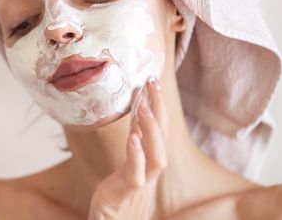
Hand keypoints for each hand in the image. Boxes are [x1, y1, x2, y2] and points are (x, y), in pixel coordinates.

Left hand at [88, 78, 167, 219]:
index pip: (160, 131)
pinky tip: (132, 137)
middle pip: (163, 138)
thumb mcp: (128, 166)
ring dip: (152, 130)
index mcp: (149, 164)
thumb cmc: (119, 197)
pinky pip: (136, 175)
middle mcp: (150, 173)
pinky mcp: (126, 194)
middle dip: (160, 110)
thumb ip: (135, 144)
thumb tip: (138, 116)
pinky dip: (136, 155)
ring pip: (157, 157)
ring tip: (144, 106)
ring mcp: (141, 185)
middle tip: (152, 82)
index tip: (152, 83)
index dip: (158, 107)